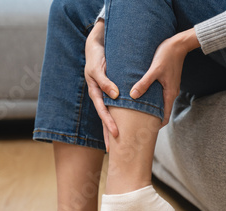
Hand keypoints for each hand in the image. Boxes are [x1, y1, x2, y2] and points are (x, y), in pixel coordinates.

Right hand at [85, 19, 118, 151]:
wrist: (97, 46)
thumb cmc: (96, 57)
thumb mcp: (99, 68)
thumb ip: (105, 82)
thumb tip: (115, 95)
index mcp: (96, 93)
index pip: (103, 112)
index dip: (109, 124)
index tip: (116, 135)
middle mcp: (101, 96)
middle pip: (105, 119)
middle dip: (109, 134)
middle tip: (115, 150)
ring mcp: (106, 94)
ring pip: (111, 114)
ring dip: (115, 127)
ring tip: (121, 143)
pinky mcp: (111, 91)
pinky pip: (117, 106)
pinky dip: (122, 115)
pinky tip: (128, 123)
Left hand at [130, 28, 199, 127]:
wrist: (179, 43)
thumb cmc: (167, 55)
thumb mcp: (155, 69)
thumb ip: (144, 83)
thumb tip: (133, 96)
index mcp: (170, 93)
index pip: (164, 116)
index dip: (156, 126)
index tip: (145, 132)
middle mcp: (171, 93)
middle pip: (162, 111)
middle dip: (151, 119)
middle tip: (138, 125)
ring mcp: (169, 87)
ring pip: (160, 103)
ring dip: (151, 108)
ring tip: (137, 113)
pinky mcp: (167, 81)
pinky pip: (159, 94)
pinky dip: (152, 98)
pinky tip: (141, 97)